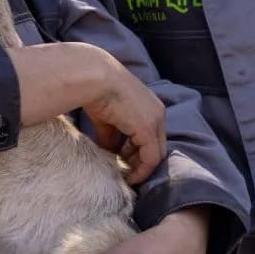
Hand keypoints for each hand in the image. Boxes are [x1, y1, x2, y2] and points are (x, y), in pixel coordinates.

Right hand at [81, 50, 167, 184]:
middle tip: (125, 171)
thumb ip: (112, 136)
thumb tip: (111, 152)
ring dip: (140, 166)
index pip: (152, 136)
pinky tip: (129, 176)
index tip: (123, 161)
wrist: (95, 77)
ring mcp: (155, 121)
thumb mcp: (108, 118)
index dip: (138, 151)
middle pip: (156, 146)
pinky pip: (151, 159)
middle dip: (140, 160)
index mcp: (151, 107)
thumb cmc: (97, 91)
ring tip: (124, 173)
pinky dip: (141, 170)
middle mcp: (158, 113)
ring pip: (155, 154)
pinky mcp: (148, 130)